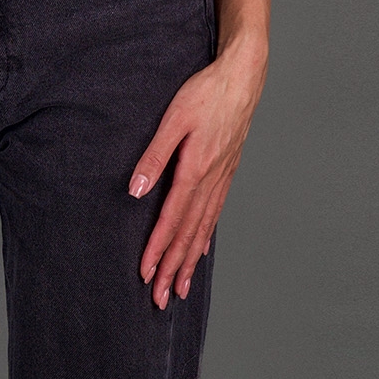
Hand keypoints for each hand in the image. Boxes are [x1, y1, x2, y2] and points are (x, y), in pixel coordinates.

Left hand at [129, 42, 266, 308]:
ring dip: (189, 260)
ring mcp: (221, 178)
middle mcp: (210, 181)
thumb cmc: (206, 93)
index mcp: (195, 170)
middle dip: (173, 268)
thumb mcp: (173, 118)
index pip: (172, 219)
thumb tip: (136, 190)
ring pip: (203, 228)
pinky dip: (205, 237)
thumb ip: (155, 155)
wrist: (242, 78)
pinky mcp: (226, 171)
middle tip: (161, 300)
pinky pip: (214, 213)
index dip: (158, 249)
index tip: (146, 275)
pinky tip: (200, 250)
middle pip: (188, 233)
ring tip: (181, 288)